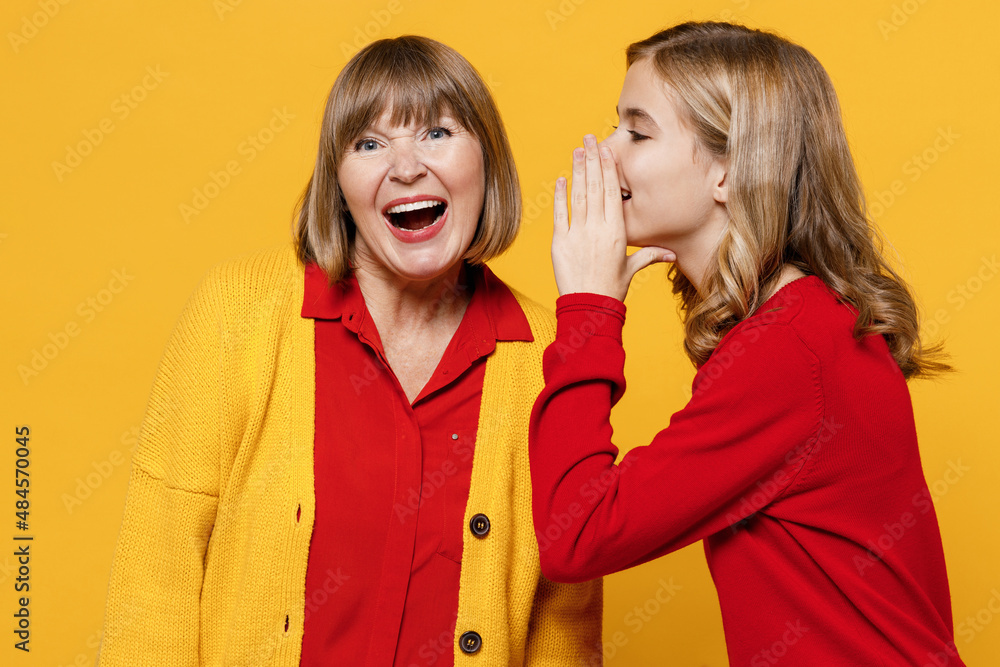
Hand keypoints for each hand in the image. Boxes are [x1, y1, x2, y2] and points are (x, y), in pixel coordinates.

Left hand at [551, 134, 674, 301]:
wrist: (589, 307)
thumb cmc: (611, 289)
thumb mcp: (631, 269)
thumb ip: (650, 256)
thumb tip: (672, 255)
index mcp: (617, 231)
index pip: (612, 193)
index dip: (608, 169)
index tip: (605, 151)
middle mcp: (598, 228)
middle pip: (595, 187)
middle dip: (591, 160)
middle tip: (588, 139)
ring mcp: (578, 234)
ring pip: (578, 195)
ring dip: (577, 171)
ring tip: (576, 151)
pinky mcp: (561, 242)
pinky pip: (560, 213)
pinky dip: (560, 195)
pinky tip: (561, 179)